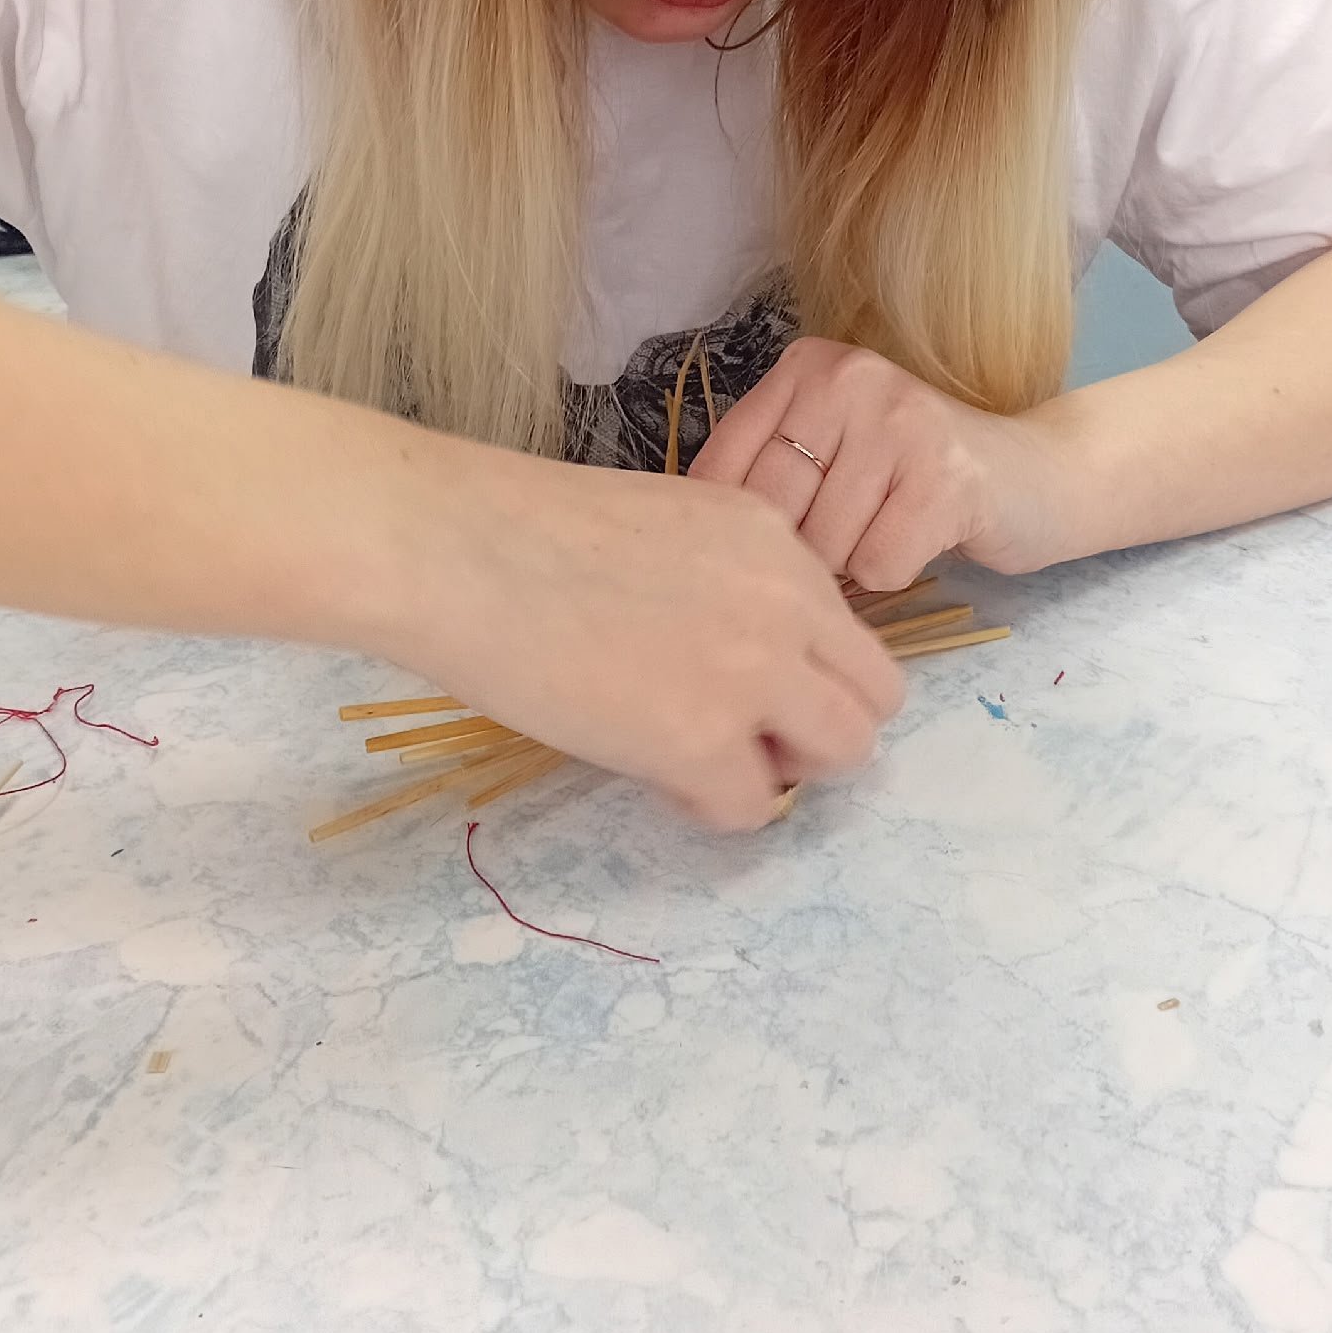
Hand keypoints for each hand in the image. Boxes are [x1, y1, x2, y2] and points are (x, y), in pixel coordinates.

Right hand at [396, 446, 906, 831]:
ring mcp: (751, 674)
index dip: (806, 671)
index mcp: (774, 543)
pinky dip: (712, 806)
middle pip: (872, 699)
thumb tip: (738, 656)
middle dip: (817, 727)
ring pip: (840, 754)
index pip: (847, 633)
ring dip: (783, 767)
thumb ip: (729, 582)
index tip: (749, 683)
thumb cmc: (526, 529)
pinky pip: (752, 807)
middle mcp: (786, 603)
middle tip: (743, 733)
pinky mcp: (700, 743)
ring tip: (704, 756)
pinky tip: (656, 774)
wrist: (459, 549)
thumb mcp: (670, 525)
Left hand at [687, 336, 1060, 585]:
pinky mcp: (945, 477)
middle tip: (847, 534)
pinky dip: (896, 572)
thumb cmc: (913, 478)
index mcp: (807, 366)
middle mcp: (850, 378)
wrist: (1037, 477)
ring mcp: (900, 421)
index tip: (753, 550)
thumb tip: (689, 536)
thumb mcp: (831, 448)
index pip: (722, 466)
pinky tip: (923, 538)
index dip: (732, 528)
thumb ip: (766, 472)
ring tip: (891, 527)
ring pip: (825, 546)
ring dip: (853, 564)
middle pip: (774, 511)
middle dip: (803, 550)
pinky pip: (877, 566)